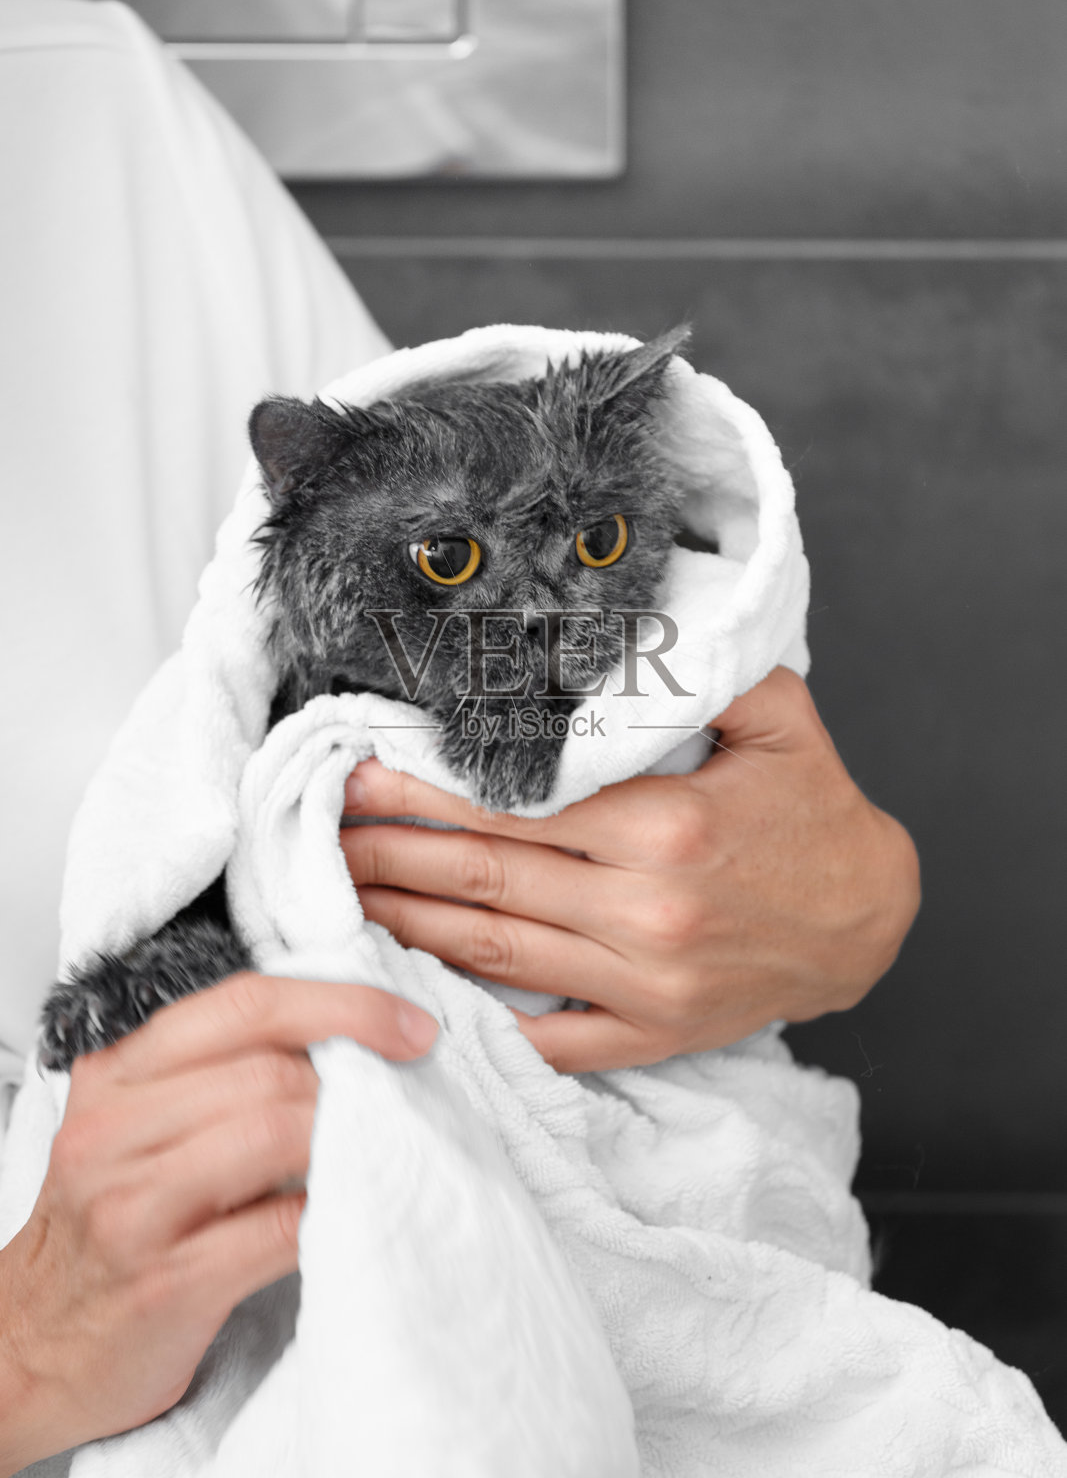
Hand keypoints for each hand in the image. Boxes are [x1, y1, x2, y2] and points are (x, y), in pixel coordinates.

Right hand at [0, 974, 436, 1474]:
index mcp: (116, 1075)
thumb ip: (214, 1074)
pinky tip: (339, 1214)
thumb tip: (347, 1039)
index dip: (343, 1004)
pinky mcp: (167, 1282)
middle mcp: (113, 1130)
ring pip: (277, 1134)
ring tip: (360, 1153)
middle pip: (270, 1070)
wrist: (27, 1349)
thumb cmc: (104, 1227)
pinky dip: (329, 1213)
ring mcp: (134, 1208)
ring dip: (342, 1142)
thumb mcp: (136, 1127)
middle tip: (388, 1101)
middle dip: (349, 1082)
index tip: (409, 1025)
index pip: (245, 1003)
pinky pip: (280, 1228)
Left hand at [340, 667, 918, 1073]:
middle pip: (483, 877)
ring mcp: (644, 982)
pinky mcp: (647, 1034)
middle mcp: (647, 911)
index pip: (513, 804)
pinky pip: (542, 1036)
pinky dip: (470, 1018)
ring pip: (492, 951)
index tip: (360, 771)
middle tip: (318, 831)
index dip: (425, 789)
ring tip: (337, 894)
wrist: (869, 921)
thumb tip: (621, 620)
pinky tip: (409, 987)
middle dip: (389, 850)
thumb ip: (698, 667)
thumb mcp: (777, 717)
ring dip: (404, 921)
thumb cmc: (813, 811)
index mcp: (666, 825)